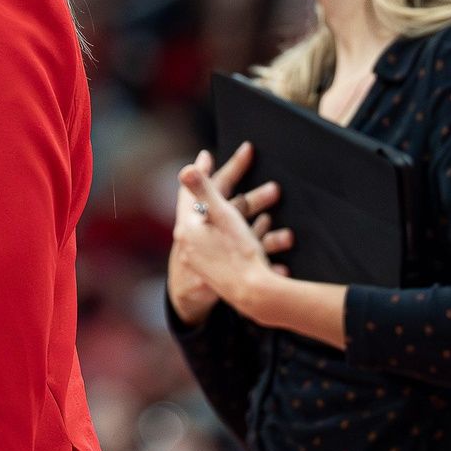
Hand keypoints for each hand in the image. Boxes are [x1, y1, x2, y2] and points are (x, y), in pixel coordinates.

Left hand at [168, 143, 288, 323]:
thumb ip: (203, 191)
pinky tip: (262, 232)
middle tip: (232, 173)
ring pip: (219, 229)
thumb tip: (186, 168)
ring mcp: (201, 261)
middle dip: (226, 192)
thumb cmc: (239, 252)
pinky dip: (244, 235)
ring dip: (242, 216)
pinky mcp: (215, 274)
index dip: (199, 172)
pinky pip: (229, 246)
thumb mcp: (223, 215)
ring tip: (264, 211)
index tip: (207, 154)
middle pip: (204, 210)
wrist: (253, 295)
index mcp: (187, 228)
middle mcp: (189, 245)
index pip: (188, 193)